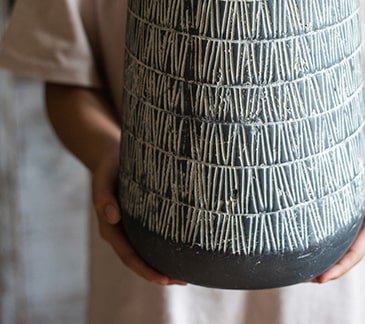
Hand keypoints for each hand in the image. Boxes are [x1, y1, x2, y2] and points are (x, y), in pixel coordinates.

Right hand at [91, 150, 186, 285]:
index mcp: (111, 228)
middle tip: (184, 281)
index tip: (164, 279)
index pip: (129, 255)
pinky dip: (166, 244)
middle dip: (160, 273)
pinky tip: (184, 246)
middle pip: (141, 259)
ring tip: (188, 272)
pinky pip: (154, 235)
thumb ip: (104, 197)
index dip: (146, 269)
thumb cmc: (108, 167)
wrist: (111, 156)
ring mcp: (133, 226)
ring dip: (165, 262)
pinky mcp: (143, 217)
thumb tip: (113, 216)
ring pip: (148, 250)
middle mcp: (122, 231)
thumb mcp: (103, 179)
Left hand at [313, 144, 364, 282]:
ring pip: (339, 247)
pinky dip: (323, 244)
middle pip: (346, 255)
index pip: (356, 252)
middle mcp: (361, 226)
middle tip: (308, 280)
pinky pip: (333, 233)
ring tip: (303, 272)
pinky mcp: (341, 214)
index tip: (323, 277)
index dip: (341, 267)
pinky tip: (306, 246)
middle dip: (330, 270)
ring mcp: (351, 221)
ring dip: (325, 261)